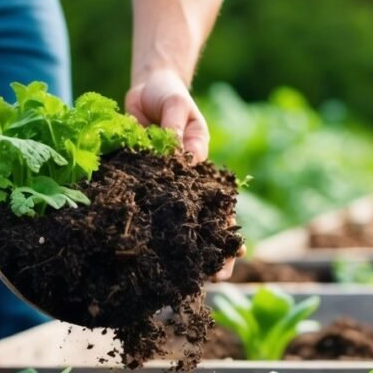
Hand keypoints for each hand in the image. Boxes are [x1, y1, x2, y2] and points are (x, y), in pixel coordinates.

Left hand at [125, 67, 242, 278]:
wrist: (144, 91)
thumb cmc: (168, 97)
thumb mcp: (176, 106)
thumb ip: (178, 129)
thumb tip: (184, 156)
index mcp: (200, 172)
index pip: (220, 208)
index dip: (228, 233)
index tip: (236, 256)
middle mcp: (182, 187)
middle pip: (198, 226)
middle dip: (207, 254)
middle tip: (213, 281)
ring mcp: (158, 189)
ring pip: (169, 226)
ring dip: (173, 252)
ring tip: (177, 280)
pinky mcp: (136, 184)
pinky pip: (139, 210)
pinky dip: (140, 231)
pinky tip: (136, 255)